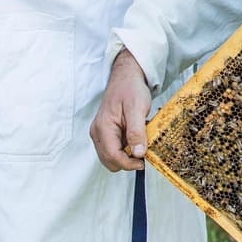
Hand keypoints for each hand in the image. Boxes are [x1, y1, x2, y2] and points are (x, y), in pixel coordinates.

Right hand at [90, 49, 152, 171]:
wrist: (126, 76)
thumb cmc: (130, 88)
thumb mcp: (137, 108)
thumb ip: (136, 132)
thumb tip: (138, 154)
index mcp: (103, 127)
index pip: (112, 156)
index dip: (128, 164)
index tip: (143, 162)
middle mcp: (97, 132)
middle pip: (109, 161)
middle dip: (127, 161)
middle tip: (143, 151)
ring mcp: (100, 133)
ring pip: (111, 157)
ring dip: (126, 155)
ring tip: (140, 140)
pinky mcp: (105, 132)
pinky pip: (114, 148)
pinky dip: (126, 148)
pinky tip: (135, 136)